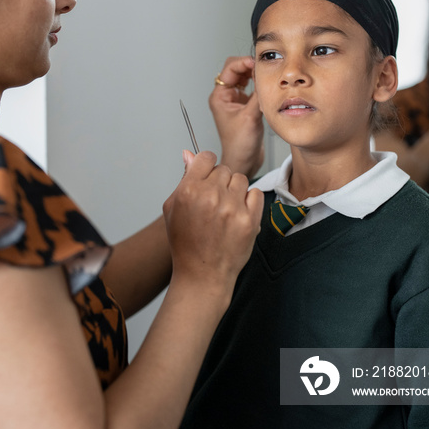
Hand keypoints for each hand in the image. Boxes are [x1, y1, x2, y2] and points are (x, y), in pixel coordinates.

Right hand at [163, 151, 262, 296]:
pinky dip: (249, 201)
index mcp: (188, 190)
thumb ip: (183, 178)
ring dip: (234, 190)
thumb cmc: (186, 243)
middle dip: (219, 181)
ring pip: (240, 179)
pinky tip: (239, 213)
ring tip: (226, 208)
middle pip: (223, 169)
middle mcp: (210, 196)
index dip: (206, 166)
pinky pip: (255, 193)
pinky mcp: (250, 220)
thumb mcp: (173, 209)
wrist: (202, 275)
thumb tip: (189, 154)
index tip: (207, 176)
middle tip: (214, 200)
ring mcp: (232, 208)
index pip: (205, 157)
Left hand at [209, 56, 263, 177]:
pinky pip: (252, 88)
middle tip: (265, 67)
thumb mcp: (250, 117)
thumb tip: (266, 77)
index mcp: (219, 97)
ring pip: (245, 77)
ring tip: (268, 76)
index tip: (257, 62)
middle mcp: (226, 96)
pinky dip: (259, 85)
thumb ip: (258, 95)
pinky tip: (268, 86)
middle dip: (250, 66)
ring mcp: (235, 100)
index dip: (244, 62)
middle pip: (237, 70)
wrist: (243, 161)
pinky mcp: (245, 106)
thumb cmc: (239, 145)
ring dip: (255, 74)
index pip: (229, 69)